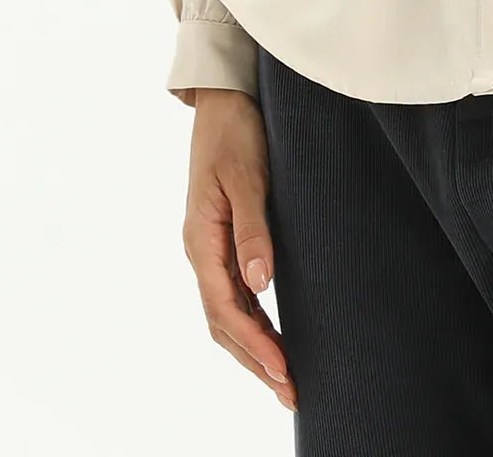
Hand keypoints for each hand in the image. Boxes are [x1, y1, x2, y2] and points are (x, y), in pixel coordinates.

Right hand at [180, 87, 297, 411]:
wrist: (223, 98)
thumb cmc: (237, 131)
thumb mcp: (247, 177)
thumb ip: (252, 230)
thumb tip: (259, 285)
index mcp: (201, 240)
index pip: (226, 309)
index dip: (255, 344)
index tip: (284, 370)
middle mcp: (201, 250)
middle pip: (223, 322)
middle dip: (255, 359)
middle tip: (291, 392)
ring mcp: (209, 247)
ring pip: (227, 313)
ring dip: (253, 347)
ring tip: (285, 378)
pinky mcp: (222, 238)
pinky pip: (233, 293)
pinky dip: (252, 321)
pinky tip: (273, 335)